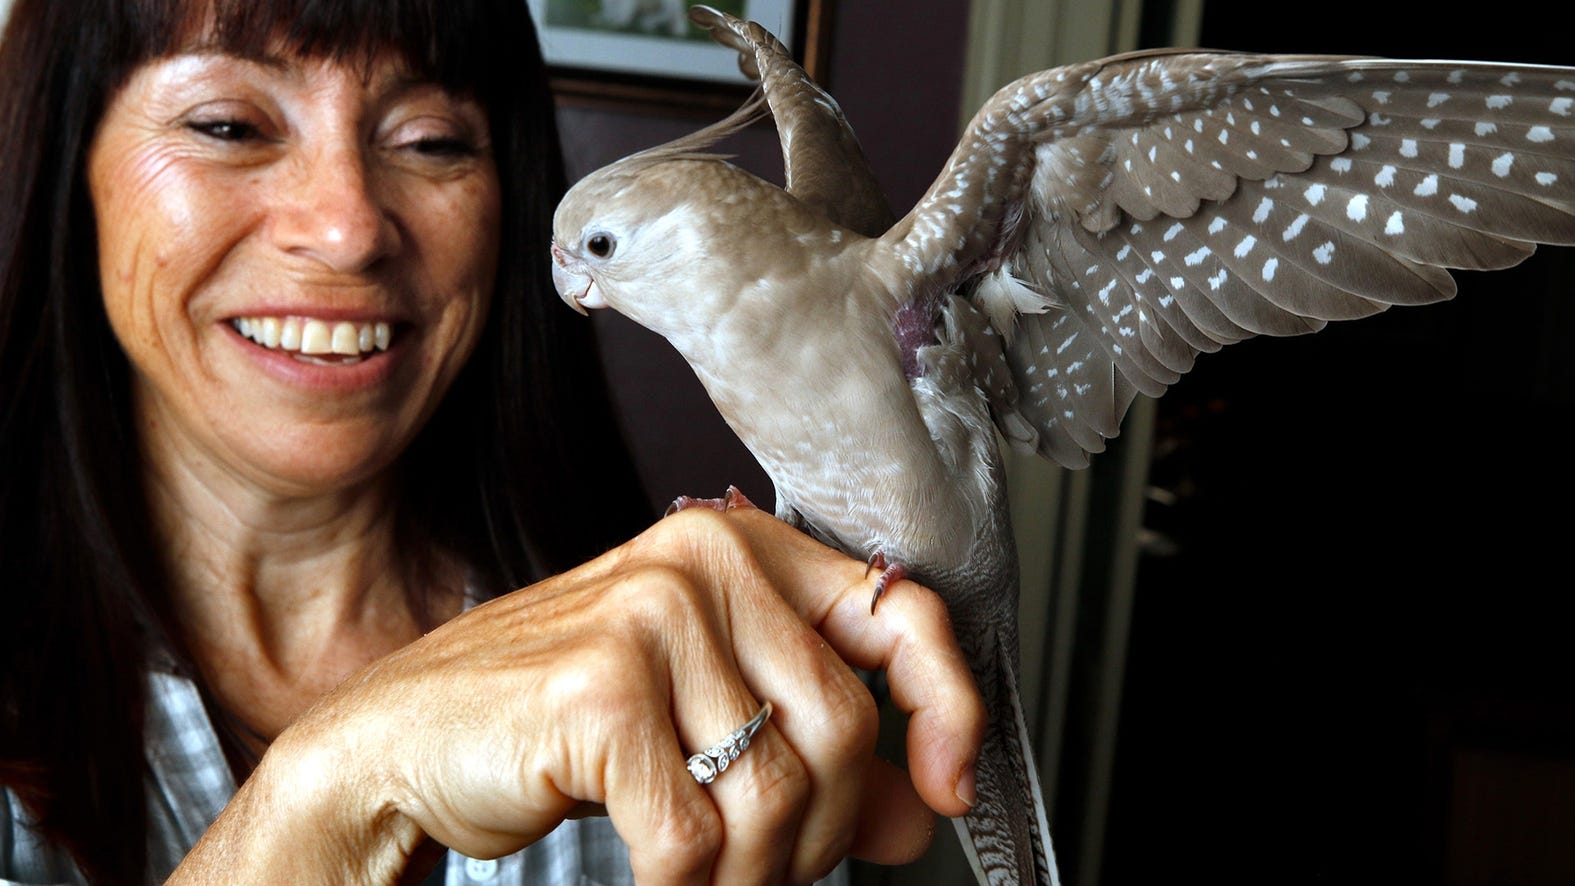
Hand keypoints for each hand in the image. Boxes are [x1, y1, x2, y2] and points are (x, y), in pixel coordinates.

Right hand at [175, 506, 985, 884]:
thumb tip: (926, 810)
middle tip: (772, 871)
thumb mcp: (705, 714)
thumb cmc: (554, 719)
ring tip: (711, 880)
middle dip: (824, 835)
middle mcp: (701, 560)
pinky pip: (695, 837)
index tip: (948, 787)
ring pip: (778, 794)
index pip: (901, 610)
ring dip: (757, 874)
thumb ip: (815, 748)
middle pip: (843, 729)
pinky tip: (660, 880)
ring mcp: (649, 618)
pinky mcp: (600, 691)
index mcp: (740, 546)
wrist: (402, 742)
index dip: (947, 706)